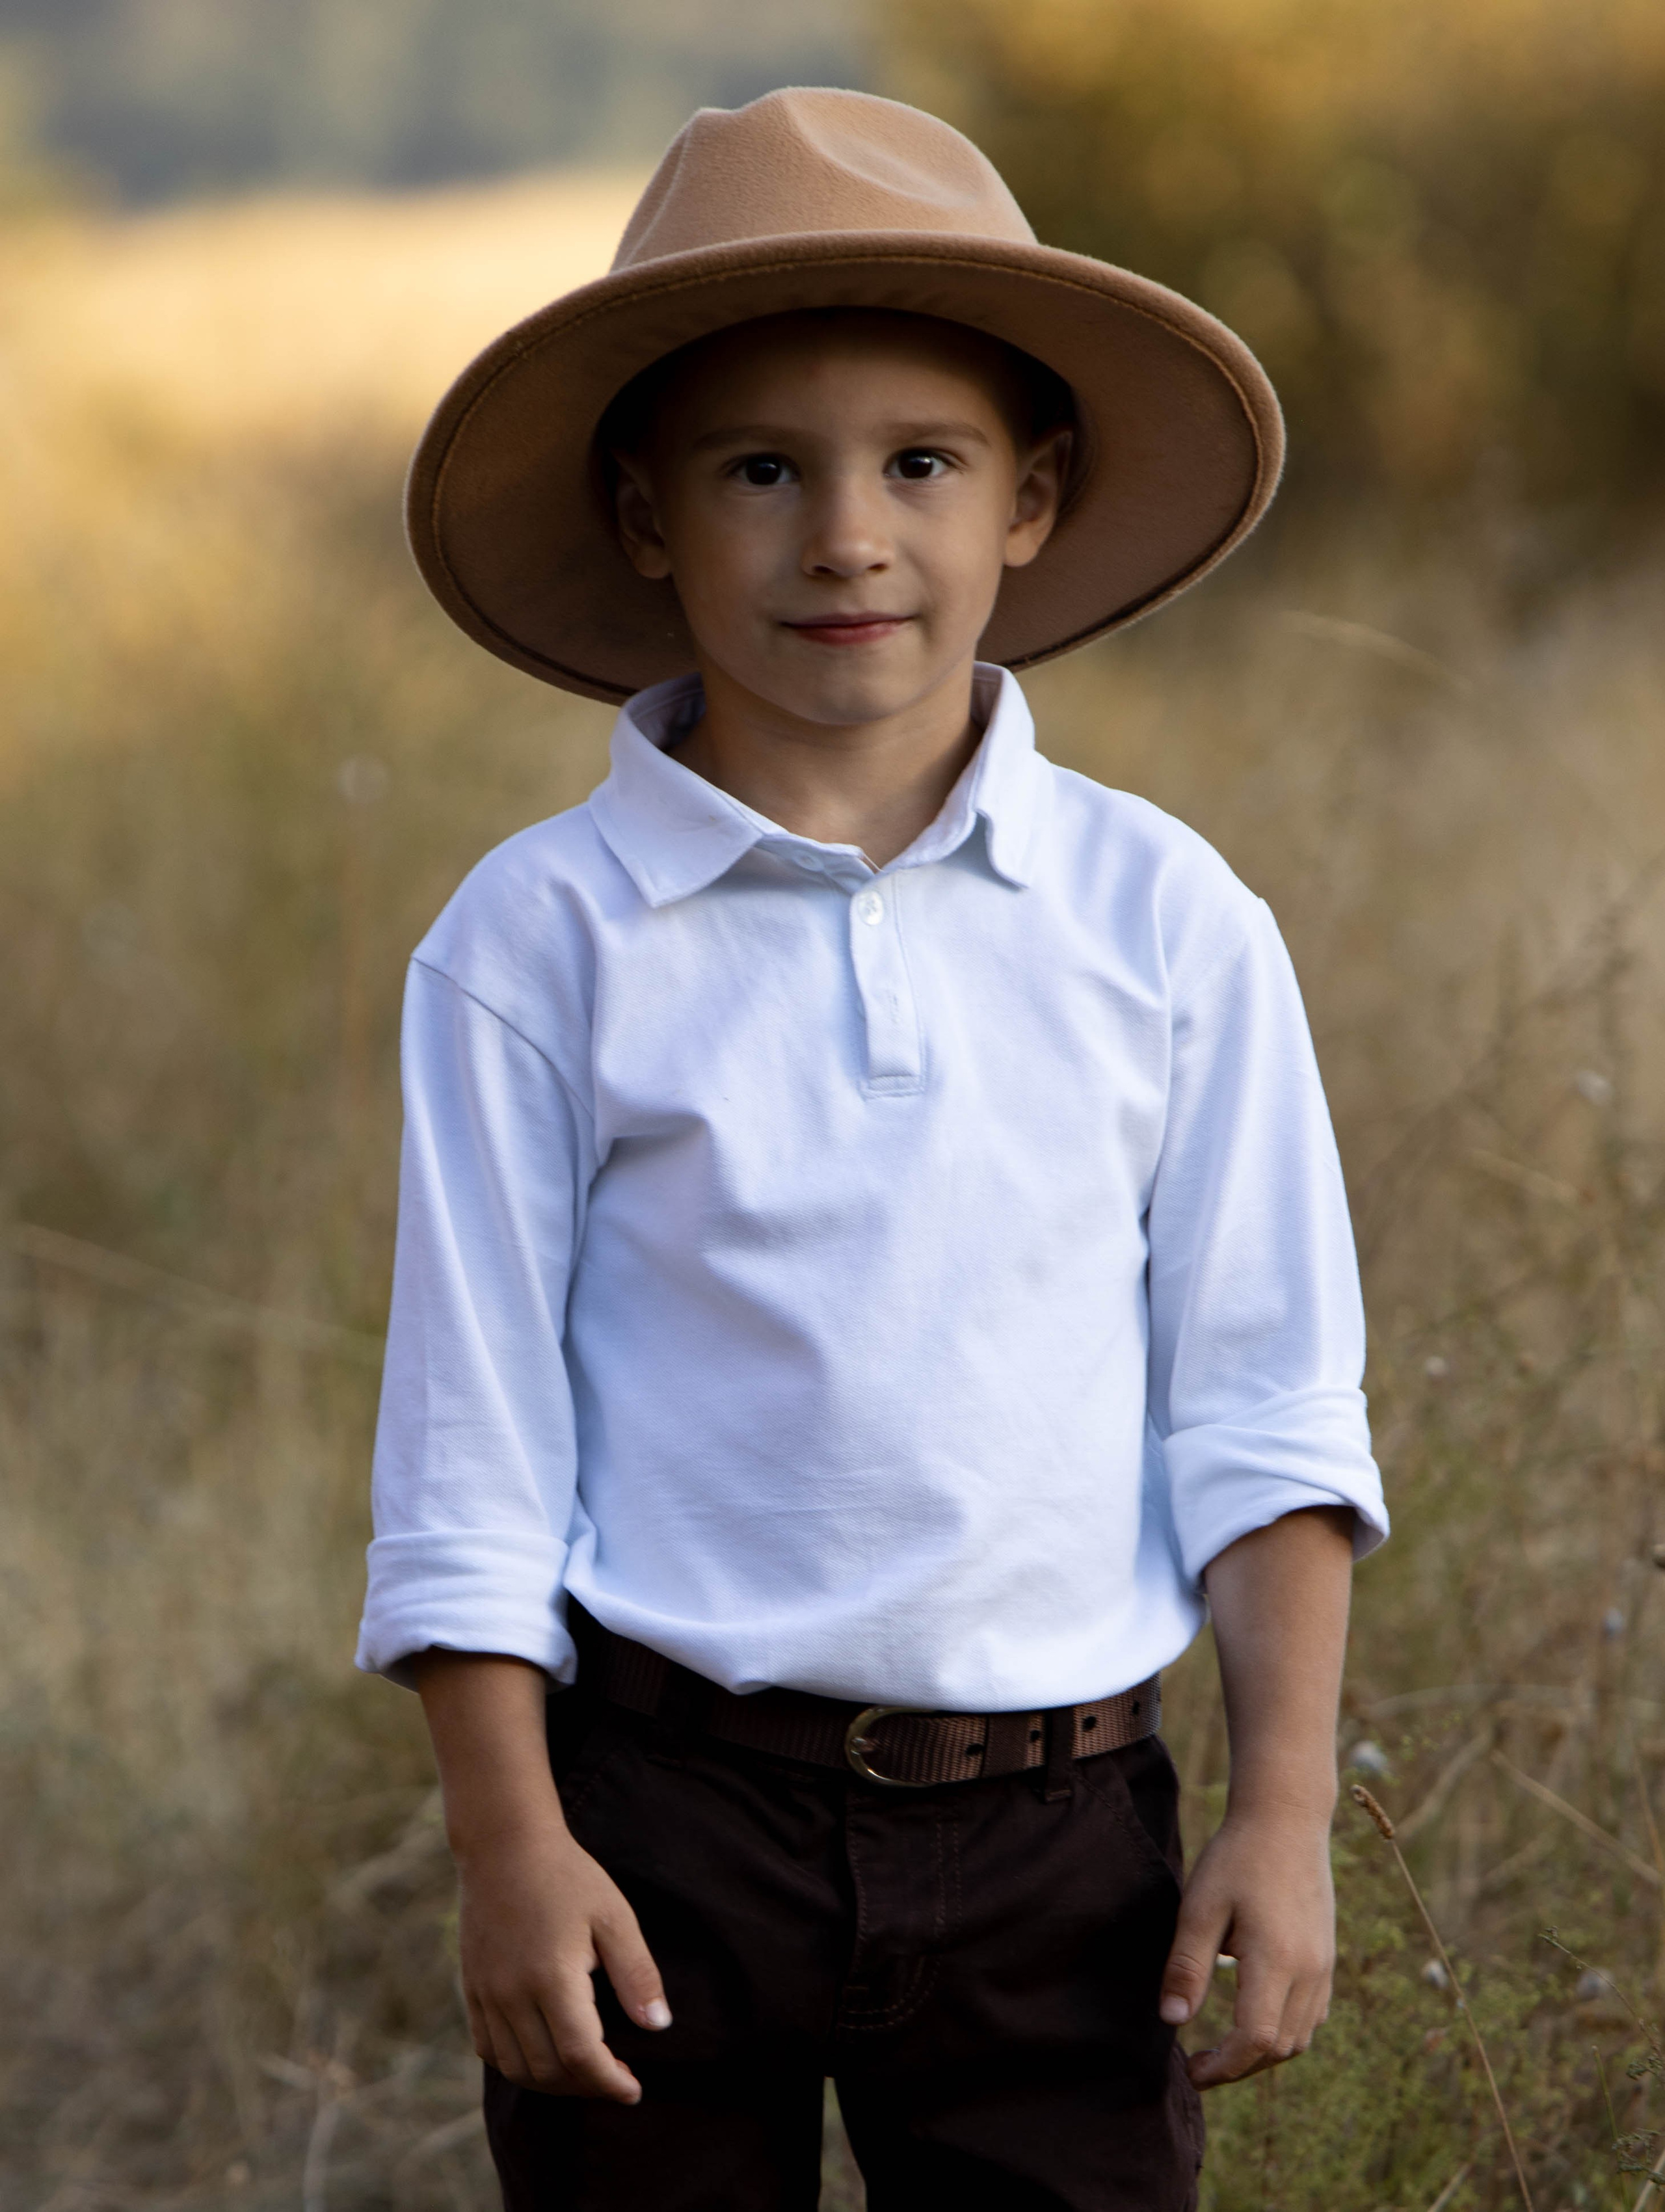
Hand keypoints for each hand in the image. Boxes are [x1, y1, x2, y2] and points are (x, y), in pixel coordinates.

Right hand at [456, 1811, 670, 2100]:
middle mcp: (513, 1995)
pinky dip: (517, 2063)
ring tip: (584, 2069)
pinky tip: (543, 2050)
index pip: (581, 2056)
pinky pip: (489, 2048)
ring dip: (552, 2081)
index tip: (633, 2089)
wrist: (505, 1845)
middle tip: (616, 2076)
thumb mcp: (614, 1917)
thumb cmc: (568, 1877)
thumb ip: (637, 1974)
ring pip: (516, 2067)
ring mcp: (487, 1994)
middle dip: (587, 2086)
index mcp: (553, 1978)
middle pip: (548, 2071)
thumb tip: (658, 2026)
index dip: (610, 2082)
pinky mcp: (472, 1988)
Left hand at [1157, 1807, 1335, 2087]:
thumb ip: (1187, 1965)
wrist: (1287, 1819)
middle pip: (1279, 2048)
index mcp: (1277, 1960)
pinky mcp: (1327, 1959)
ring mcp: (1324, 1967)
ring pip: (1299, 2038)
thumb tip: (1172, 2020)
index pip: (1255, 2040)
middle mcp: (1310, 1971)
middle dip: (1238, 2067)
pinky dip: (1284, 2032)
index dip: (1222, 2066)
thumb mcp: (1200, 1906)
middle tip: (1199, 2064)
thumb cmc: (1237, 1858)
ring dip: (1262, 2053)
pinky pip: (1312, 2017)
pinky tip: (1254, 2017)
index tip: (1191, 2070)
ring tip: (1222, 2047)